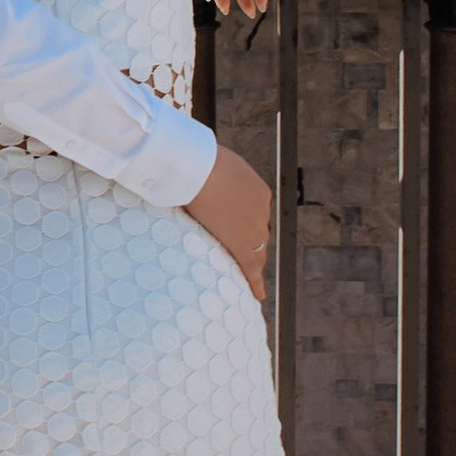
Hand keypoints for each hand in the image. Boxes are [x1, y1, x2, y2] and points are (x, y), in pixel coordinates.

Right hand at [184, 144, 271, 298]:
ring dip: (253, 264)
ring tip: (250, 280)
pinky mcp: (241, 244)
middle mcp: (262, 212)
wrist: (199, 170)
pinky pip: (250, 267)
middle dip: (254, 247)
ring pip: (257, 252)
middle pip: (260, 236)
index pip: (258, 217)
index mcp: (259, 192)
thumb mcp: (214, 164)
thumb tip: (194, 175)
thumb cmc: (198, 161)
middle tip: (248, 260)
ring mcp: (254, 229)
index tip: (243, 234)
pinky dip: (255, 282)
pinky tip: (257, 295)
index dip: (250, 228)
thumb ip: (214, 176)